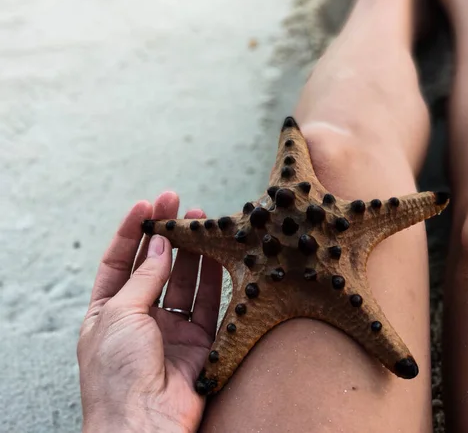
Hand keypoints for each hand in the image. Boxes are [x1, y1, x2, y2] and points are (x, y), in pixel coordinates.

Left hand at [77, 192, 221, 432]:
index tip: (147, 204)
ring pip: (183, 281)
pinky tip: (215, 253)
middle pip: (154, 266)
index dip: (131, 231)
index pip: (118, 262)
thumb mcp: (119, 315)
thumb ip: (143, 278)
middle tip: (178, 202)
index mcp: (107, 312)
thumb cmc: (116, 374)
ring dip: (191, 251)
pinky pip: (207, 304)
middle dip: (165, 233)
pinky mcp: (199, 342)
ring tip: (200, 219)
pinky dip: (212, 278)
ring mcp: (170, 329)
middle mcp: (139, 317)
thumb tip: (160, 243)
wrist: (144, 424)